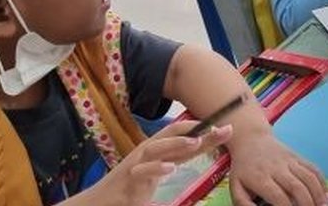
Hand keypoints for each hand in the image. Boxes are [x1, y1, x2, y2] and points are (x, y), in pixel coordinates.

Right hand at [89, 120, 231, 205]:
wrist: (100, 202)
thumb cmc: (129, 189)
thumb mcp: (157, 177)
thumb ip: (174, 168)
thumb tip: (197, 167)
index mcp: (159, 154)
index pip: (186, 141)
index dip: (207, 134)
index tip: (227, 130)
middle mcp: (148, 153)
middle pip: (174, 137)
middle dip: (197, 131)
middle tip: (220, 129)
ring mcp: (137, 164)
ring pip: (157, 147)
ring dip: (176, 142)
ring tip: (196, 140)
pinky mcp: (128, 179)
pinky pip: (142, 172)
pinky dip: (156, 168)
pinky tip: (170, 168)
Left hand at [227, 133, 327, 205]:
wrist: (250, 139)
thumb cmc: (243, 168)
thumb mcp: (236, 187)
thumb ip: (244, 204)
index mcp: (260, 177)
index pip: (278, 196)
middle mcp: (277, 168)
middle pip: (297, 187)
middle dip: (307, 204)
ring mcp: (289, 161)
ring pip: (308, 177)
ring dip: (318, 195)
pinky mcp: (297, 157)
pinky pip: (313, 168)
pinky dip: (322, 182)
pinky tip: (326, 196)